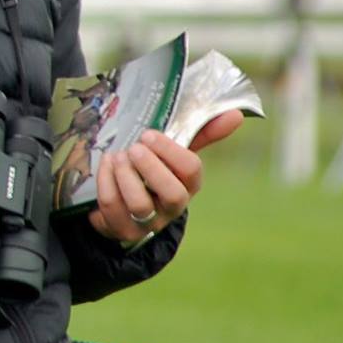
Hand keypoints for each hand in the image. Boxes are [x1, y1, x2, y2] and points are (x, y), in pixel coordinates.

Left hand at [85, 111, 241, 242]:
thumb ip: (201, 134)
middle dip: (151, 167)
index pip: (192, 170)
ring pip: (140, 204)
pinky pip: (113, 207)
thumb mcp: (174, 153)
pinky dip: (106, 181)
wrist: (122, 207)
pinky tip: (105, 164)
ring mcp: (148, 221)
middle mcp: (171, 206)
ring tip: (116, 157)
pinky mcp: (122, 227)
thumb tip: (238, 115)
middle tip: (134, 148)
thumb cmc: (153, 172)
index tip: (149, 135)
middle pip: (173, 194)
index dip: (170, 151)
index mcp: (187, 184)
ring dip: (125, 175)